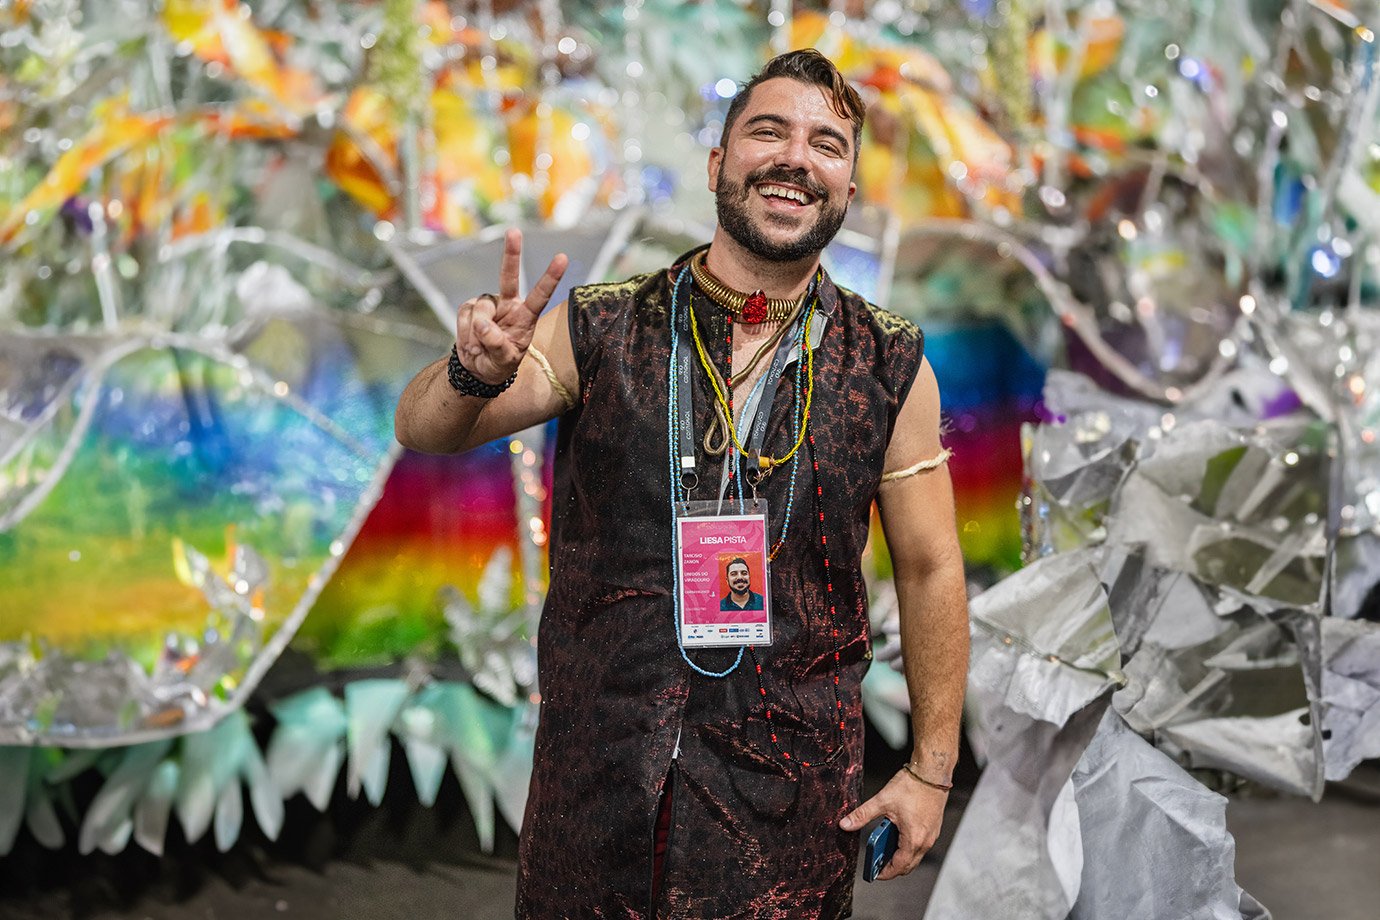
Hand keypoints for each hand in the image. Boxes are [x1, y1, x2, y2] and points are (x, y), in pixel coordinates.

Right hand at [455, 228, 568, 384]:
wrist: (478, 369)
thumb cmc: (499, 364)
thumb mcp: (505, 361)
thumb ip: (497, 345)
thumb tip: (483, 324)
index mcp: (525, 316)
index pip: (540, 295)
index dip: (550, 277)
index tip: (562, 258)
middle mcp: (508, 304)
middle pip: (508, 276)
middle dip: (511, 253)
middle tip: (514, 231)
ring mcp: (488, 304)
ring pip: (480, 309)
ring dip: (476, 333)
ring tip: (480, 347)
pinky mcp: (470, 307)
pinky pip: (465, 315)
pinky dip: (465, 332)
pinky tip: (471, 342)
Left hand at [839, 768, 948, 880]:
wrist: (932, 771)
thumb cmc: (912, 786)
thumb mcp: (882, 801)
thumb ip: (862, 815)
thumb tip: (846, 824)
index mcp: (913, 839)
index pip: (899, 866)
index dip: (885, 873)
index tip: (874, 873)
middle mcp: (926, 841)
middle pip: (909, 865)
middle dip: (892, 867)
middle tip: (877, 863)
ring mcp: (931, 835)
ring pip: (915, 855)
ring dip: (900, 855)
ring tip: (883, 847)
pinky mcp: (933, 827)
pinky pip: (920, 844)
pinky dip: (908, 845)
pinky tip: (896, 833)